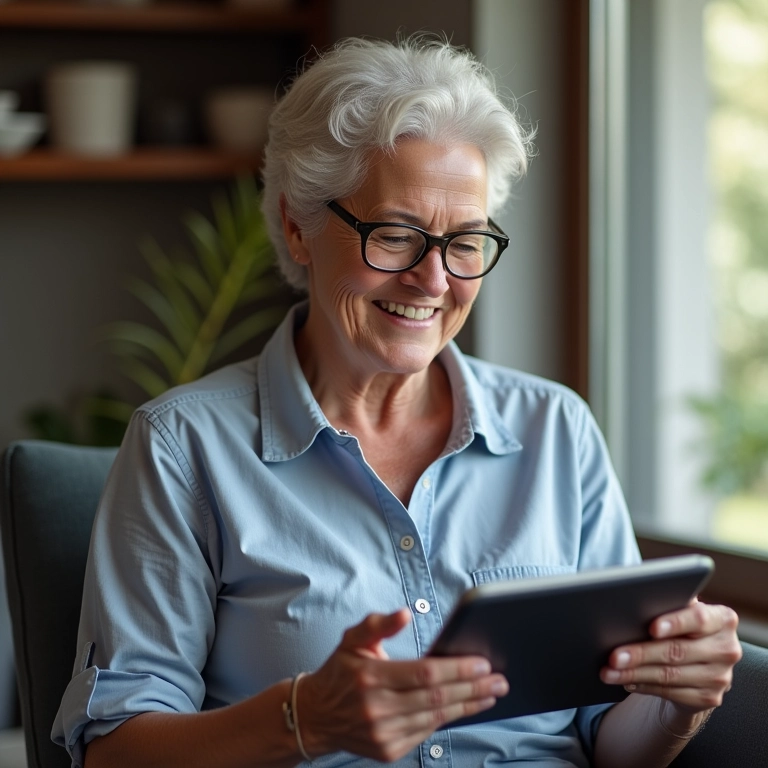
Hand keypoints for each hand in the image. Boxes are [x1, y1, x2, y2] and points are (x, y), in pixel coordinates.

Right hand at [297, 608, 507, 761]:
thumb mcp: (352, 640)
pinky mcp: (388, 750)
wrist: (315, 716)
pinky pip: (427, 733)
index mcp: (370, 676)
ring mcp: (383, 733)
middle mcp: (377, 708)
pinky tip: (466, 707)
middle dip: (472, 688)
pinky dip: (449, 719)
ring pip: (436, 718)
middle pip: (436, 698)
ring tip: (492, 692)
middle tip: (499, 679)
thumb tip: (405, 613)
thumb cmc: (339, 672)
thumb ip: (378, 624)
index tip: (481, 662)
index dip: (456, 669)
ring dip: (468, 705)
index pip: (423, 673)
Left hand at [600, 598, 741, 713]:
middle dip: (641, 653)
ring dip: (635, 674)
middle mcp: (726, 648)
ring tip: (610, 672)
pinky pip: (670, 692)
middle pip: (677, 650)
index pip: (698, 618)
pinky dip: (644, 686)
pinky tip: (627, 681)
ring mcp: (720, 677)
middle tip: (613, 656)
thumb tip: (637, 600)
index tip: (652, 628)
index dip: (675, 622)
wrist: (701, 662)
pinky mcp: (709, 698)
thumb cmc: (683, 627)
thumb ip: (669, 604)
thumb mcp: (681, 612)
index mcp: (722, 619)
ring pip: (670, 675)